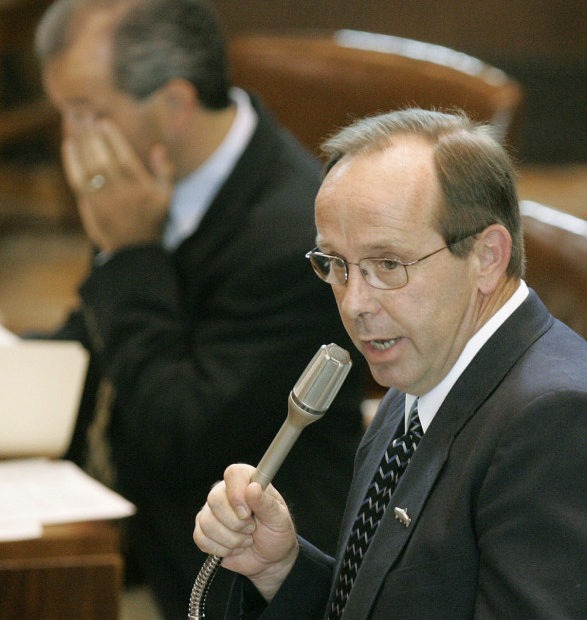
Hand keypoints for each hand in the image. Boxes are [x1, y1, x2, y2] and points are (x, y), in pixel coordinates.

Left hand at [62, 119, 173, 251]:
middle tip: (85, 116)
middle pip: (104, 159)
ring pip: (89, 167)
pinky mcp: (91, 206)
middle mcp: (123, 193)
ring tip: (76, 124)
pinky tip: (69, 145)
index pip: (125, 157)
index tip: (104, 122)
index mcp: (143, 188)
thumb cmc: (151, 219)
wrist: (135, 248)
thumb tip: (158, 149)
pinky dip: (71, 161)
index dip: (113, 138)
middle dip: (93, 136)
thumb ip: (165, 171)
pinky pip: (77, 180)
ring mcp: (105, 200)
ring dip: (81, 143)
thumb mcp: (167, 196)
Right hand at [194, 464, 298, 601]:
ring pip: (207, 522)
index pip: (233, 474)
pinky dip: (221, 549)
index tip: (247, 513)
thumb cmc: (276, 532)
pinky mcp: (203, 530)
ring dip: (231, 539)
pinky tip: (234, 547)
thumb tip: (252, 488)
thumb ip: (266, 503)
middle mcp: (226, 491)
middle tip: (251, 529)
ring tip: (246, 539)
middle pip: (215, 499)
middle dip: (235, 523)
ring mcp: (212, 510)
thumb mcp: (279, 518)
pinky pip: (201, 538)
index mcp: (247, 480)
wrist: (270, 557)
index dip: (237, 494)